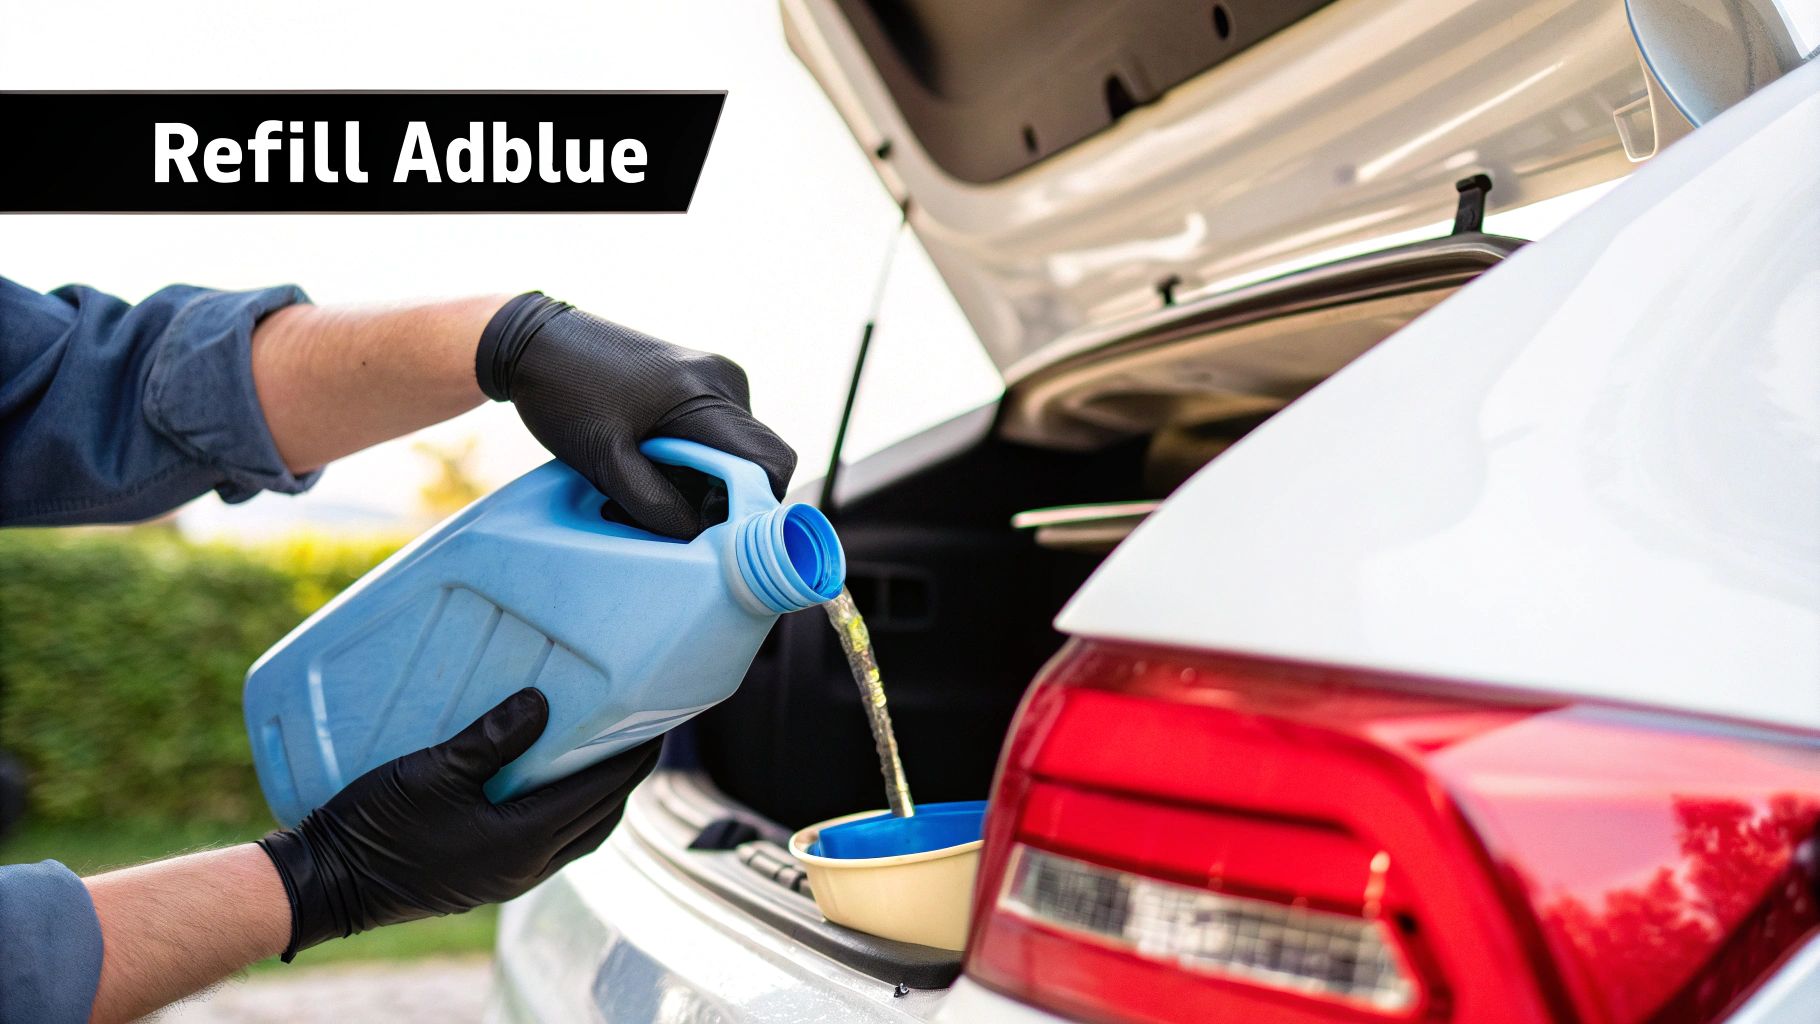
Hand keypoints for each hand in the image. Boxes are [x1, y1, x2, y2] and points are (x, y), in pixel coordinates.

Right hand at [258, 688, 660, 960]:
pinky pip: (549, 843)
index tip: (658, 723)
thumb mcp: (432, 770)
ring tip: (603, 754)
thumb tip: (542, 704)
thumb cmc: (375, 827)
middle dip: (625, 778)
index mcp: (525, 840)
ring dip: (598, 798)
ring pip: (578, 835)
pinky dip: (566, 812)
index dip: (634, 758)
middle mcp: (528, 866)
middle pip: (602, 819)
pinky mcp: (487, 877)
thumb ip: (491, 738)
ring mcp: (508, 877)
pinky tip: (550, 784)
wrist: (326, 884)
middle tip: (640, 734)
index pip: (602, 793)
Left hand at [477, 293, 797, 537]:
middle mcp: (724, 380)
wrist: (532, 342)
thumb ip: (656, 504)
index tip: (713, 529)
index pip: (771, 461)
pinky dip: (687, 460)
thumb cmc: (564, 396)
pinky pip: (712, 435)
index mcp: (708, 393)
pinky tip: (644, 462)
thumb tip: (698, 539)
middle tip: (664, 512)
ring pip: (730, 452)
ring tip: (641, 484)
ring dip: (697, 480)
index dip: (754, 504)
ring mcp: (713, 377)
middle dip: (717, 496)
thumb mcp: (605, 461)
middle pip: (753, 460)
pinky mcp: (698, 380)